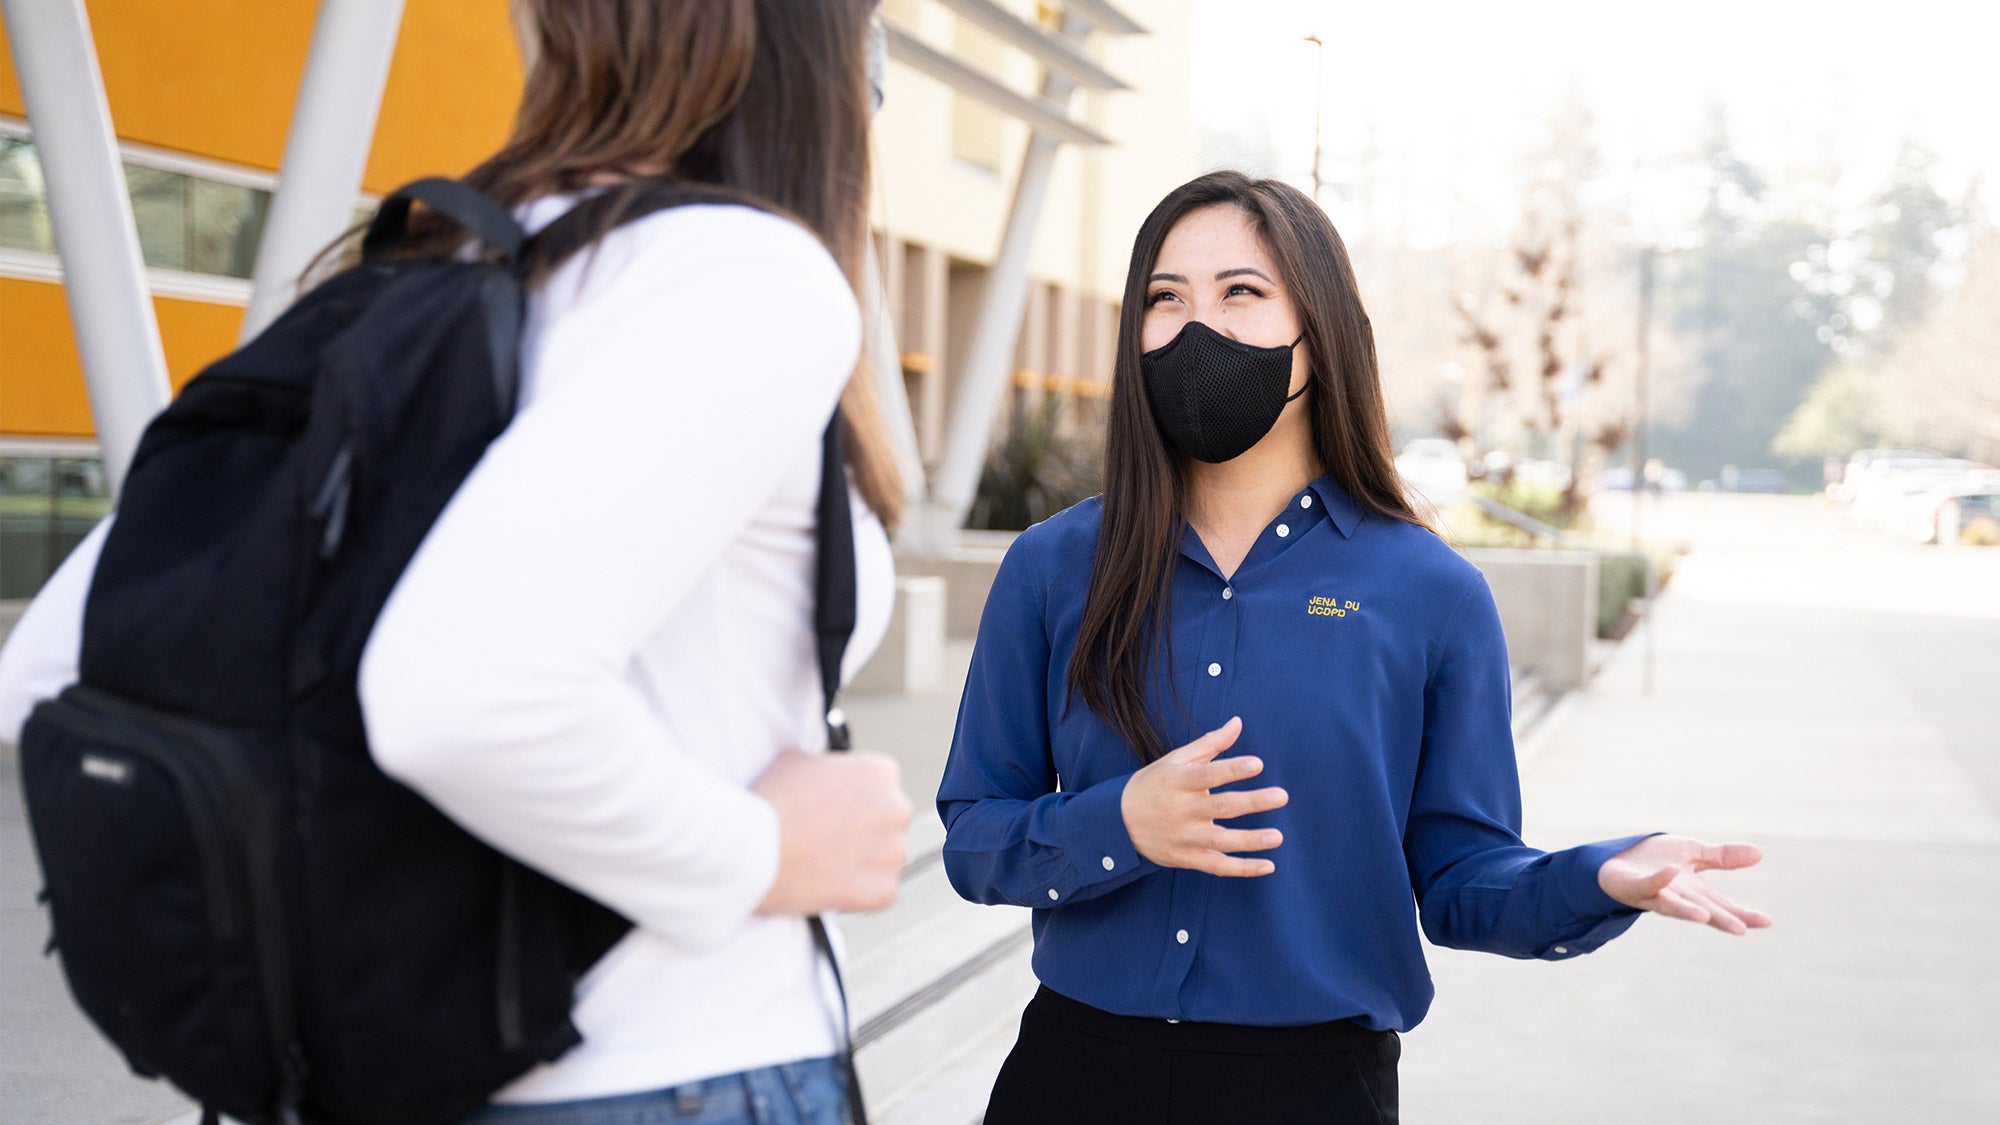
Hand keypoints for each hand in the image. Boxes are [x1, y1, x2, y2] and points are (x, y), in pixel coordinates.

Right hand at [752, 749, 911, 915]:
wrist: (751, 848)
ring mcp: (893, 851)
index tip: (832, 815)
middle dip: (864, 833)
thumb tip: (830, 775)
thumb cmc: (769, 800)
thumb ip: (830, 767)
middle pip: (887, 824)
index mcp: (881, 772)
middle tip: (826, 842)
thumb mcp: (800, 760)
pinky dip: (859, 893)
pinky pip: (880, 892)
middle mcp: (897, 808)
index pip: (880, 790)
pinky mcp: (884, 889)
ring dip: (862, 864)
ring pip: (885, 859)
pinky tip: (829, 885)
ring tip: (822, 864)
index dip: (853, 804)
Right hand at [1120, 716, 1287, 876]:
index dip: (1232, 769)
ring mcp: (1183, 837)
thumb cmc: (1153, 785)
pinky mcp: (1186, 857)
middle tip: (1282, 796)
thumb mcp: (1175, 760)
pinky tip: (1267, 865)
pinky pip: (1217, 866)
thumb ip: (1210, 744)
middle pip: (1220, 806)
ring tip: (1278, 836)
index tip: (1258, 764)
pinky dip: (1242, 869)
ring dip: (1251, 840)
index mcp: (1178, 781)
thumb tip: (1238, 722)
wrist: (1117, 824)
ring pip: (1221, 841)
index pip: (1208, 774)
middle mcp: (1181, 810)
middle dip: (1252, 802)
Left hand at [1597, 835, 1772, 934]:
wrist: (1617, 858)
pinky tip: (1671, 872)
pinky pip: (1646, 884)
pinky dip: (1658, 879)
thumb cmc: (1656, 860)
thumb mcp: (1694, 853)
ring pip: (1673, 906)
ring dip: (1688, 910)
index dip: (1743, 914)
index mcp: (1694, 892)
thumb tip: (1760, 853)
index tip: (1767, 922)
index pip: (1723, 905)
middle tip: (1741, 929)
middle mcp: (1677, 897)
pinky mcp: (1633, 886)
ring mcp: (1654, 894)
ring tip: (1705, 916)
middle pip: (1702, 909)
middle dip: (1720, 919)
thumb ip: (1723, 857)